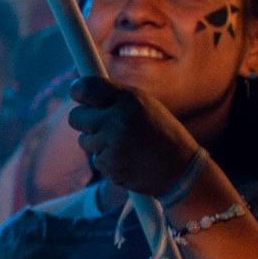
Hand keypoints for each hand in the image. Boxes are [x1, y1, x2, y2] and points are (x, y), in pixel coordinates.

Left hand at [66, 76, 206, 200]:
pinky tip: (128, 159)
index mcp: (129, 100)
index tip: (78, 94)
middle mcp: (118, 121)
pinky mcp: (110, 167)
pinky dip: (108, 159)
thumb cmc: (162, 133)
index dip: (78, 91)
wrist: (182, 170)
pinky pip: (97, 160)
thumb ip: (115, 97)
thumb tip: (81, 88)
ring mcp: (113, 145)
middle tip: (100, 123)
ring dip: (98, 143)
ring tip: (125, 144)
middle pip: (75, 117)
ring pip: (84, 140)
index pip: (86, 88)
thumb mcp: (145, 105)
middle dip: (84, 120)